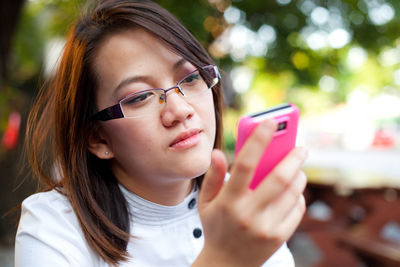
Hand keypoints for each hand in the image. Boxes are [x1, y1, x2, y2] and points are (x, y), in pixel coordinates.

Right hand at [194, 119, 307, 266]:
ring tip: (298, 169)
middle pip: (278, 178)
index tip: (271, 122)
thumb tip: (218, 153)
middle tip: (301, 148)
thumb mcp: (205, 203)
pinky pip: (297, 210)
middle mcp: (248, 214)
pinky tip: (294, 191)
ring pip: (292, 193)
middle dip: (293, 158)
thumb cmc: (216, 228)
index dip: (259, 140)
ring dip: (298, 176)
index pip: (245, 164)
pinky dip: (299, 196)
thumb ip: (212, 177)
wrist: (226, 266)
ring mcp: (265, 228)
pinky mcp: (279, 238)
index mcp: (228, 201)